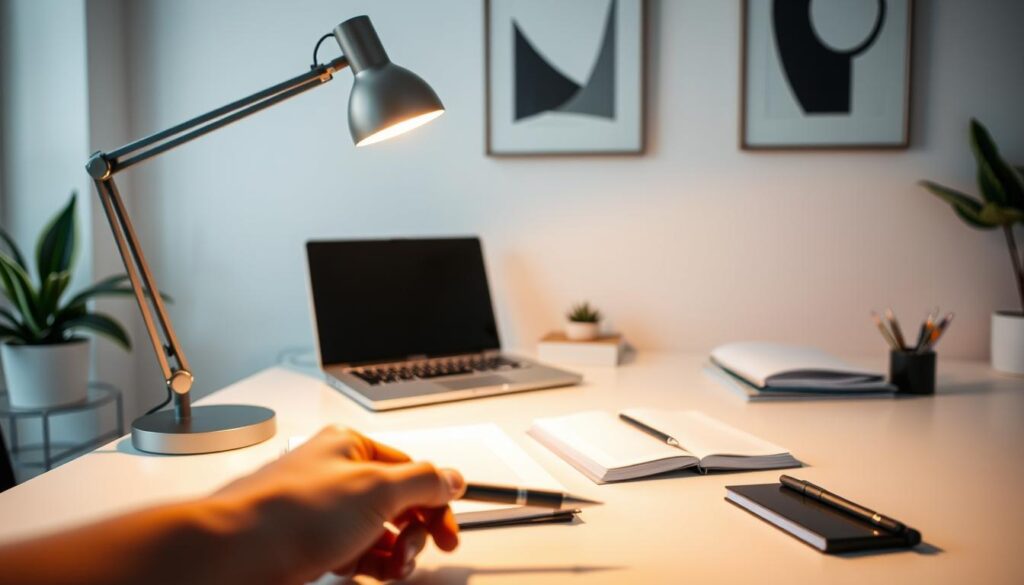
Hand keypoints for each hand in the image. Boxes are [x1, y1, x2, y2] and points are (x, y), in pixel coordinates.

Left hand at [209, 425, 465, 582]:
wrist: (235, 555)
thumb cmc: (288, 515)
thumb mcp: (375, 490)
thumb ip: (422, 481)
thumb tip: (451, 477)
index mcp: (351, 448)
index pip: (412, 471)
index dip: (435, 502)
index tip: (448, 531)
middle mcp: (336, 475)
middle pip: (397, 504)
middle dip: (411, 533)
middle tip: (411, 551)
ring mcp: (322, 511)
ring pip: (376, 533)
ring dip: (392, 554)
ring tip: (390, 567)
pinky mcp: (309, 543)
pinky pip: (353, 553)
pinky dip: (366, 566)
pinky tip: (363, 573)